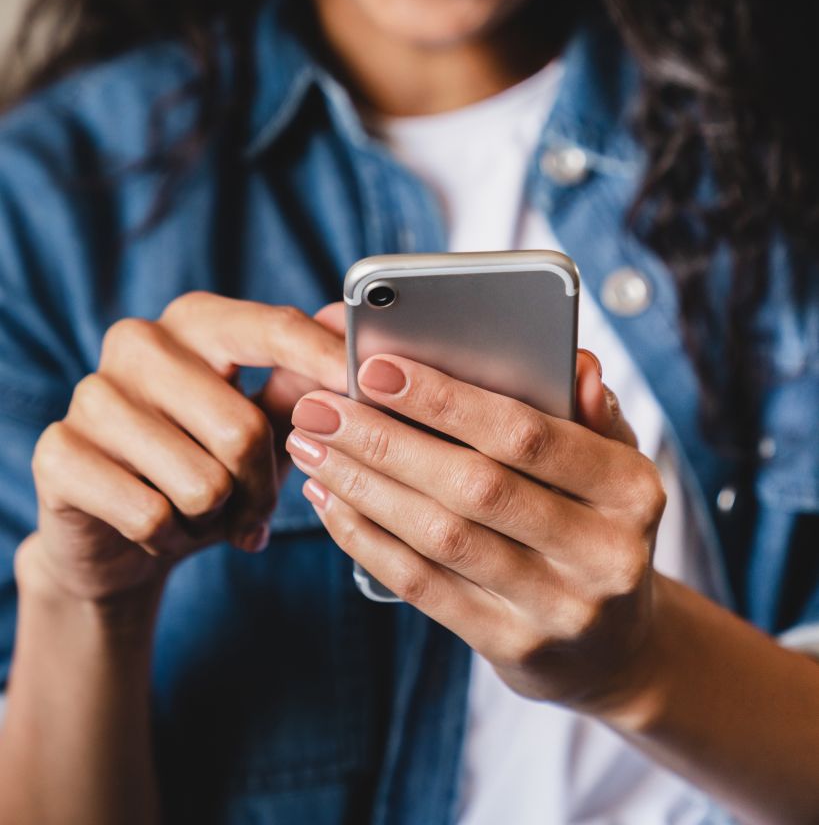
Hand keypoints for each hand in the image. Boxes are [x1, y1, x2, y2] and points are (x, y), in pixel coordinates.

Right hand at [26, 294, 346, 603]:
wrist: (118, 535)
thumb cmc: (204, 465)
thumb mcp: (262, 424)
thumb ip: (302, 380)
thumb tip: (348, 328)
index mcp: (196, 321)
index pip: (272, 328)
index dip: (324, 360)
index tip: (366, 385)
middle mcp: (139, 342)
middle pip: (243, 428)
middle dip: (261, 488)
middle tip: (254, 509)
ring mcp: (92, 394)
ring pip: (201, 482)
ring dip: (215, 518)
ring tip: (200, 513)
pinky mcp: (59, 452)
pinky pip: (150, 515)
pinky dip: (169, 539)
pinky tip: (158, 529)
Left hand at [285, 351, 665, 714]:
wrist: (616, 647)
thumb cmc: (598, 524)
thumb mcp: (614, 465)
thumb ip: (589, 411)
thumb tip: (574, 362)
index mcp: (632, 489)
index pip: (529, 435)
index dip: (447, 401)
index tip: (375, 369)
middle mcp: (604, 553)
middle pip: (474, 487)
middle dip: (385, 441)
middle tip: (319, 409)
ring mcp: (558, 608)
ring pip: (441, 537)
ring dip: (363, 486)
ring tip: (311, 448)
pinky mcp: (512, 646)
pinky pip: (424, 586)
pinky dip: (367, 539)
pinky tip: (330, 501)